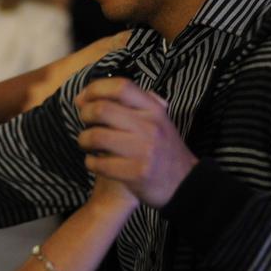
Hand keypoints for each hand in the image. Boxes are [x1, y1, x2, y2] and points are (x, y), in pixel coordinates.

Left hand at [75, 78, 197, 207]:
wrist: (186, 184)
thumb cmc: (163, 149)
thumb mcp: (157, 119)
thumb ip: (130, 104)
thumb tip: (87, 96)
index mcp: (154, 109)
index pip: (121, 86)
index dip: (95, 89)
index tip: (84, 98)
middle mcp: (150, 127)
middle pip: (102, 109)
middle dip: (85, 114)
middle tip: (85, 122)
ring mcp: (143, 151)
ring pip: (96, 136)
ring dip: (84, 139)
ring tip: (87, 143)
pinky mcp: (136, 173)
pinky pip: (99, 163)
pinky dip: (90, 162)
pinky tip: (95, 162)